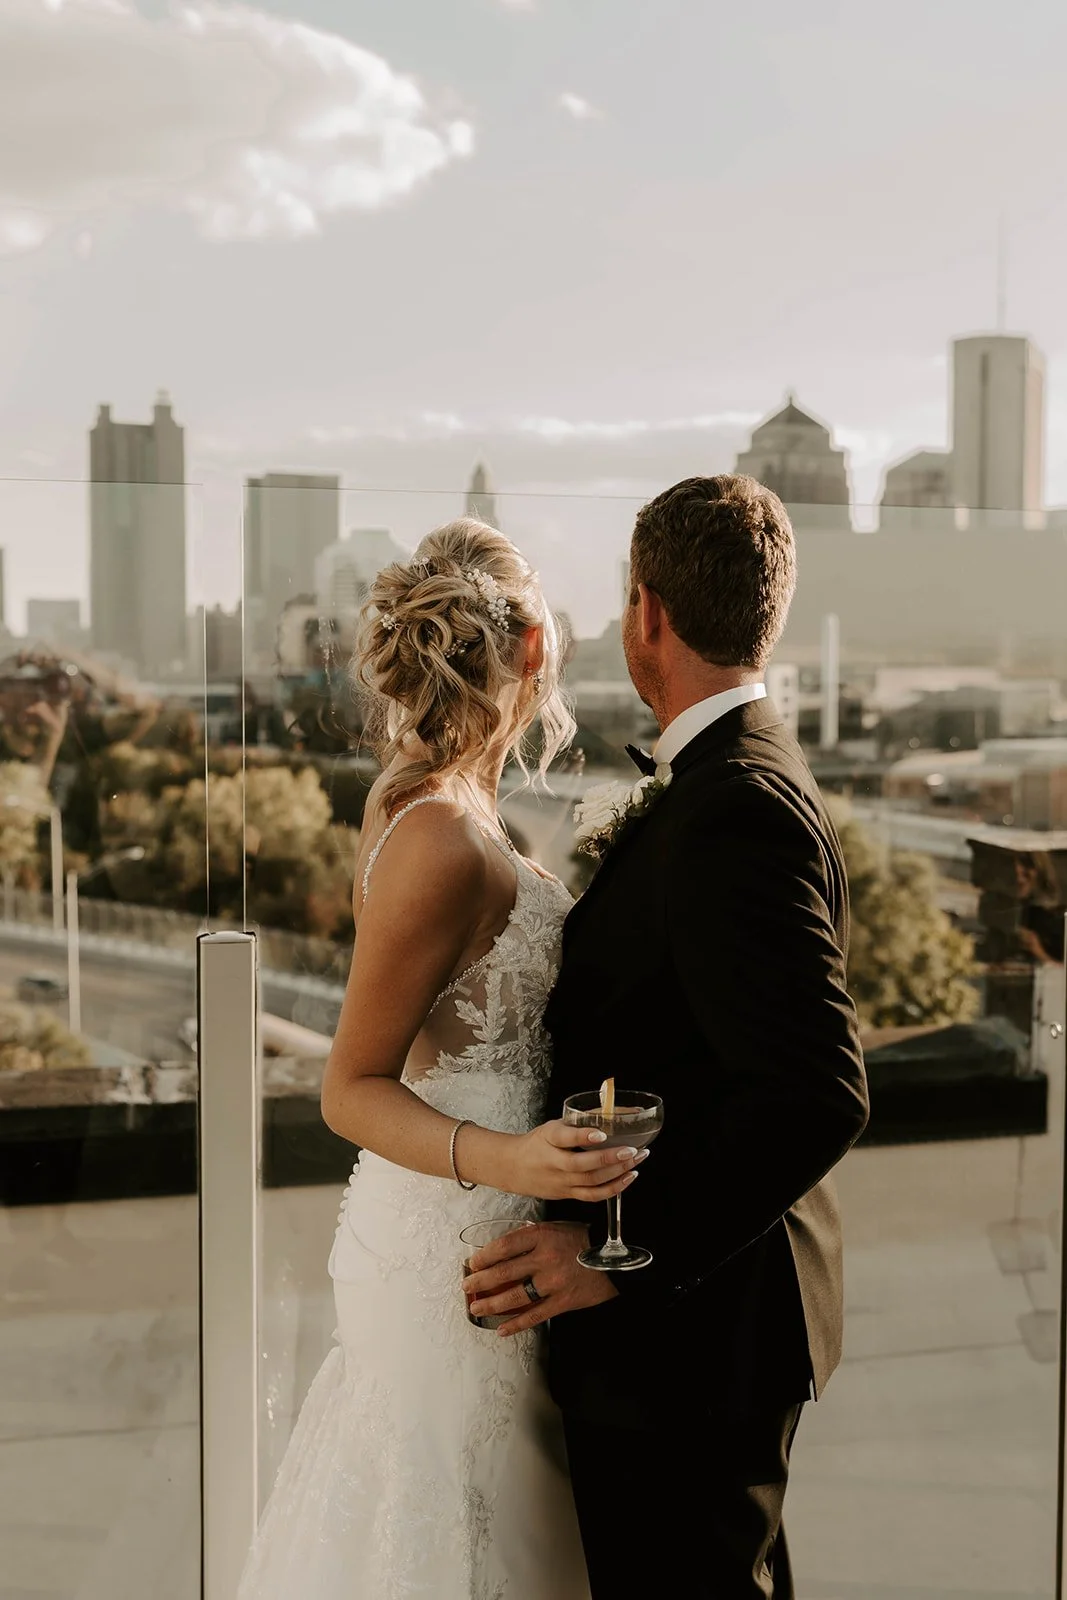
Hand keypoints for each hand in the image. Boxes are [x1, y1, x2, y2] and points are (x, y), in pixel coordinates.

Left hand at [464, 1221, 617, 1335]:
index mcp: (542, 1236)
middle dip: (481, 1281)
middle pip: (505, 1272)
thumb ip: (533, 1237)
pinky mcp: (563, 1301)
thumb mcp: (558, 1228)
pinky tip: (501, 1328)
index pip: (505, 1246)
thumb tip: (506, 1248)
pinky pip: (535, 1315)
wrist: (617, 1258)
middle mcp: (545, 1259)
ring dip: (492, 1304)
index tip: (473, 1262)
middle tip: (468, 1286)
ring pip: (515, 1296)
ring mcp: (554, 1282)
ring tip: (477, 1308)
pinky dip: (516, 1324)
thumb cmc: (585, 1240)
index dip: (485, 1256)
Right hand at [505, 1118, 648, 1202]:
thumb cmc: (536, 1144)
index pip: (564, 1137)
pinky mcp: (567, 1194)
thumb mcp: (551, 1127)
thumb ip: (577, 1123)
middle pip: (582, 1165)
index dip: (583, 1136)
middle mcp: (554, 1162)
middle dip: (610, 1158)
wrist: (512, 1168)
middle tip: (631, 1149)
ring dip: (618, 1172)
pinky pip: (592, 1195)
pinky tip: (628, 1177)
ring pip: (591, 1182)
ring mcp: (561, 1182)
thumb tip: (610, 1113)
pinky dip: (613, 1188)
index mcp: (548, 1139)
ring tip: (636, 1160)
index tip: (601, 1133)